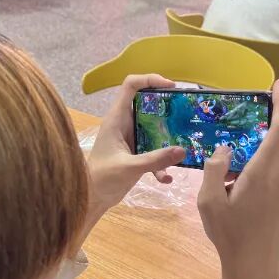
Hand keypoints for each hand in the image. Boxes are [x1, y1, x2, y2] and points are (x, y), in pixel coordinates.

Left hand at [84, 74, 185, 236]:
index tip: (172, 87)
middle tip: (187, 111)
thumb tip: (183, 151)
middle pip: (148, 104)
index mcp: (117, 119)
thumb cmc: (102, 179)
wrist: (91, 199)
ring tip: (187, 141)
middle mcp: (124, 124)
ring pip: (154, 128)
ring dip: (169, 136)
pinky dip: (162, 162)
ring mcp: (130, 139)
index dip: (150, 79)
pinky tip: (167, 179)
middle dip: (168, 106)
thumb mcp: (130, 168)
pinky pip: (154, 151)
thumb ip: (155, 160)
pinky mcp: (135, 154)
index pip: (131, 85)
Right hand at [198, 80, 278, 278]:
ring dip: (270, 138)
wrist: (254, 264)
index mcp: (266, 171)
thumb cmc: (229, 234)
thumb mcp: (208, 201)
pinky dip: (269, 154)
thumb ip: (215, 168)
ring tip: (242, 142)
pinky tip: (247, 166)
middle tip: (259, 105)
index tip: (277, 84)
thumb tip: (224, 149)